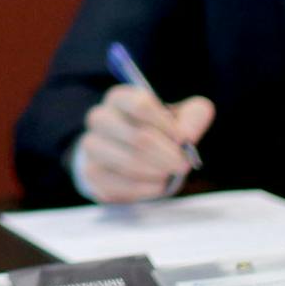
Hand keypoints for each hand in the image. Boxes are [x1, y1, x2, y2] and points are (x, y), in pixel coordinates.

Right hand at [72, 84, 214, 202]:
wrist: (127, 157)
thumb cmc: (155, 133)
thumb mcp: (177, 119)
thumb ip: (193, 116)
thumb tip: (192, 127)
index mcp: (120, 98)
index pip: (141, 105)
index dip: (167, 124)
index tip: (183, 139)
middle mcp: (100, 117)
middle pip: (138, 137)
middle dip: (168, 154)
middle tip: (184, 164)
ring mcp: (91, 145)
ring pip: (128, 162)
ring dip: (157, 172)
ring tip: (168, 174)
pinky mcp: (91, 173)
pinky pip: (120, 184)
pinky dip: (145, 188)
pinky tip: (156, 185)